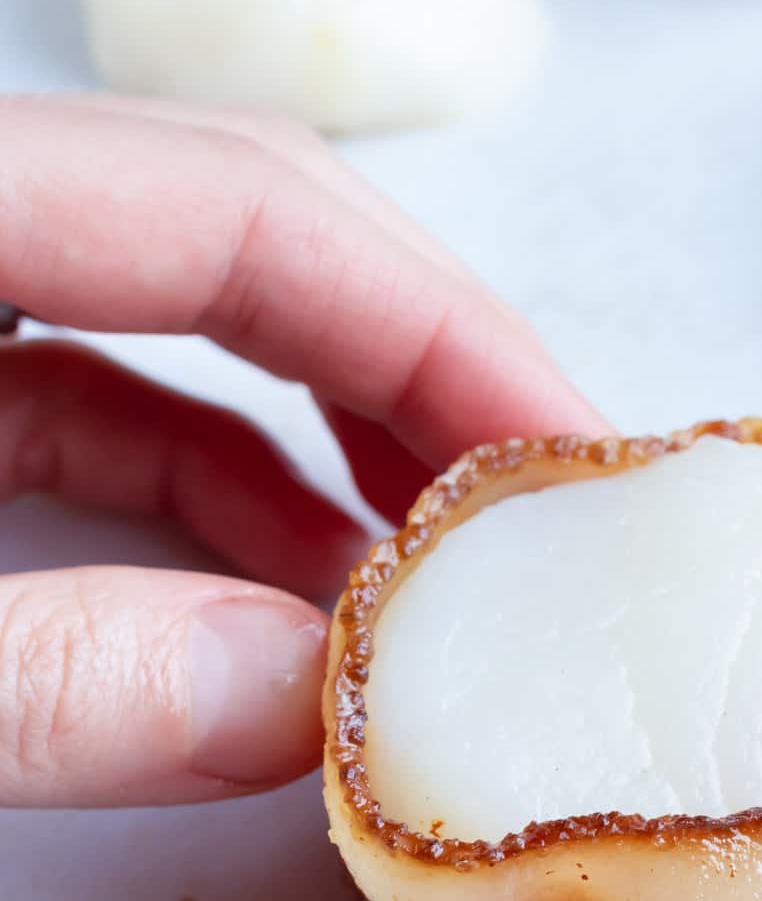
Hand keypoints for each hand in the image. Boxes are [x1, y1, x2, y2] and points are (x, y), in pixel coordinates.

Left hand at [0, 93, 603, 806]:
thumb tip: (294, 699)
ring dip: (334, 430)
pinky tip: (301, 597)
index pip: (240, 201)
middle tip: (543, 505)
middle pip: (246, 220)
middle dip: (419, 356)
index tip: (570, 459)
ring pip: (184, 311)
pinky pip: (102, 398)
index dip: (434, 319)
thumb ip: (47, 676)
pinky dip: (221, 487)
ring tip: (448, 569)